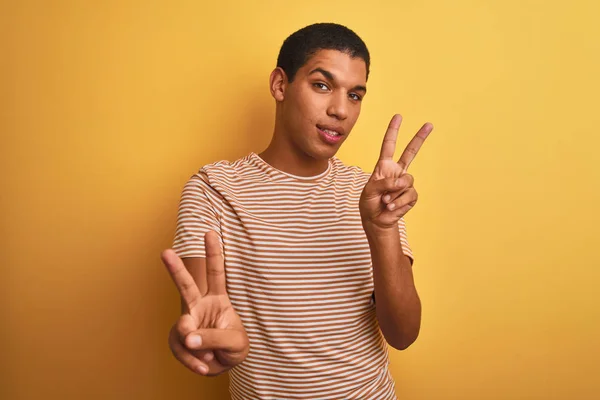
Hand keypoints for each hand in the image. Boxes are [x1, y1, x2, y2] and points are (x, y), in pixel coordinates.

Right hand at [162, 231, 248, 375]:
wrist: (223, 364)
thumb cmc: (234, 345)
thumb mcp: (235, 342)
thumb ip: (214, 337)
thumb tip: (187, 336)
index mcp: (218, 299)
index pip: (216, 273)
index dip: (213, 253)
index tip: (210, 233)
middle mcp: (199, 306)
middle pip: (186, 286)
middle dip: (176, 269)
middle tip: (165, 252)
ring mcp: (187, 323)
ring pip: (181, 327)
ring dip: (195, 346)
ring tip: (207, 357)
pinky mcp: (178, 340)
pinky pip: (180, 349)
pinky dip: (192, 361)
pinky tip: (203, 366)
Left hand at [359, 114, 432, 230]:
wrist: (376, 221)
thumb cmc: (369, 204)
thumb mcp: (369, 190)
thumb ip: (383, 182)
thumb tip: (401, 182)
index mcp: (384, 166)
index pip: (389, 145)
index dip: (393, 131)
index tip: (398, 116)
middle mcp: (396, 171)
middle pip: (410, 152)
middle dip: (419, 138)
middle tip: (429, 124)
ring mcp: (405, 183)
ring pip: (406, 180)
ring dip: (393, 193)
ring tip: (385, 201)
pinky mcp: (411, 195)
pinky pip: (409, 194)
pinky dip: (398, 202)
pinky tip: (391, 207)